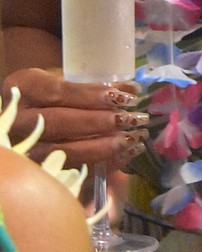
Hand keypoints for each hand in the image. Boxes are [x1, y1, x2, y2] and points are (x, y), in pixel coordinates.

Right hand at [2, 68, 148, 170]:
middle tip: (133, 119)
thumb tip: (133, 89)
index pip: (58, 92)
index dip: (91, 96)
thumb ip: (95, 85)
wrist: (24, 118)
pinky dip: (99, 165)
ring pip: (63, 151)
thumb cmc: (47, 94)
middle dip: (100, 122)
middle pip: (60, 122)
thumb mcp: (65, 80)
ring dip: (103, 146)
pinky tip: (124, 157)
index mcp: (23, 88)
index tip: (122, 98)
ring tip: (134, 139)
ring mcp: (23, 148)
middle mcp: (17, 120)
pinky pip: (70, 171)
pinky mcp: (36, 170)